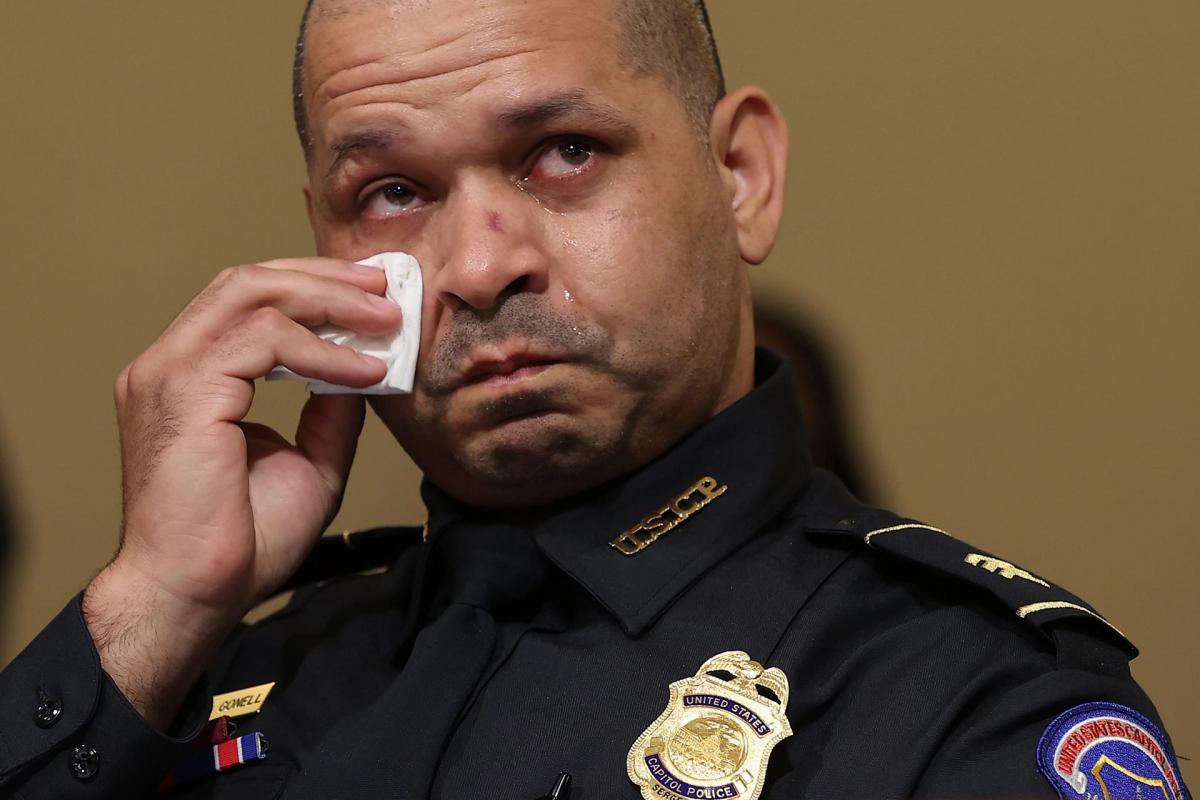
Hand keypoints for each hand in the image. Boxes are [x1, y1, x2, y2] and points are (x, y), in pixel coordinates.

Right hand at [82, 258, 401, 728]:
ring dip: (328, 301)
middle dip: (323, 278)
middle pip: (247, 282)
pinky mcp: (183, 391)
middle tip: (385, 286)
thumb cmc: (240, 543)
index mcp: (189, 377)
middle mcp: (169, 365)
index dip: (311, 288)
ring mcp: (168, 373)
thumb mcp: (308, 462)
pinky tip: (365, 370)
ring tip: (385, 317)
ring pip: (252, 295)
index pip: (246, 302)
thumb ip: (329, 410)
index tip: (372, 296)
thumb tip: (361, 369)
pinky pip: (264, 341)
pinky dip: (322, 350)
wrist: (197, 594)